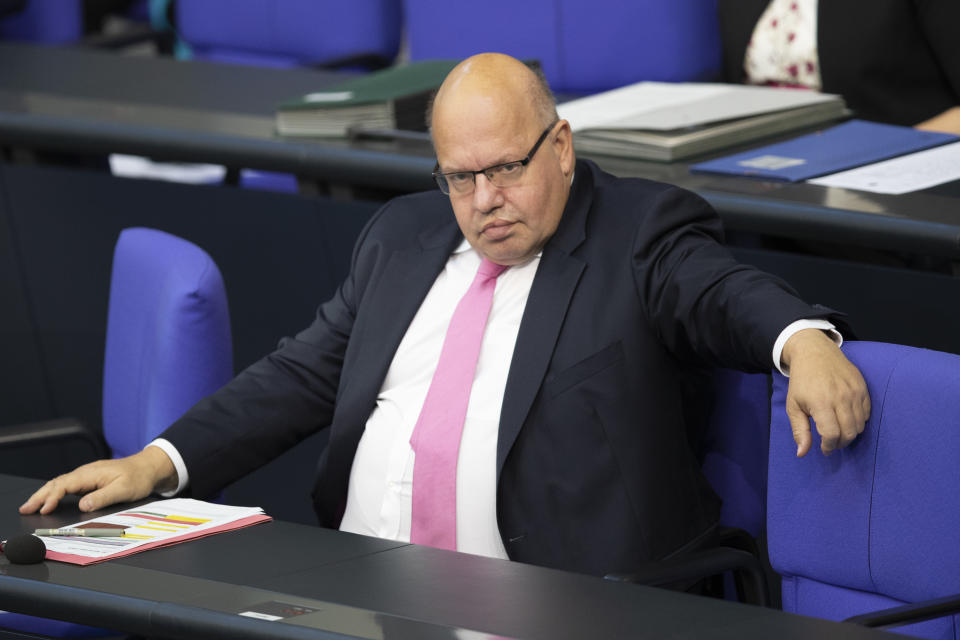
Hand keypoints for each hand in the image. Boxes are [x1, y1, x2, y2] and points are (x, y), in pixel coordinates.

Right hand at [18, 446, 177, 514]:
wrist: (148, 468)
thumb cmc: (138, 477)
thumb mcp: (124, 490)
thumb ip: (103, 497)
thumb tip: (83, 505)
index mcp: (92, 474)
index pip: (65, 484)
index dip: (52, 497)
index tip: (44, 509)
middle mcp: (86, 473)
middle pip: (57, 483)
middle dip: (39, 496)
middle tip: (25, 508)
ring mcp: (87, 476)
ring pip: (60, 484)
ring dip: (44, 494)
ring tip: (30, 506)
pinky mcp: (90, 480)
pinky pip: (67, 486)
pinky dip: (55, 493)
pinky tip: (49, 500)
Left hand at [780, 329, 870, 456]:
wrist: (814, 353)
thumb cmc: (801, 382)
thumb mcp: (793, 406)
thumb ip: (799, 431)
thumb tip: (802, 453)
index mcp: (821, 403)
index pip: (832, 434)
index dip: (828, 446)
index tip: (824, 449)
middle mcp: (841, 398)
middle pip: (849, 433)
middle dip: (840, 443)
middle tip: (831, 443)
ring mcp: (854, 392)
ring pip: (860, 425)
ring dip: (850, 434)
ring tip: (838, 432)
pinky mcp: (863, 387)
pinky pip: (867, 413)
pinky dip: (859, 421)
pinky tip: (846, 419)